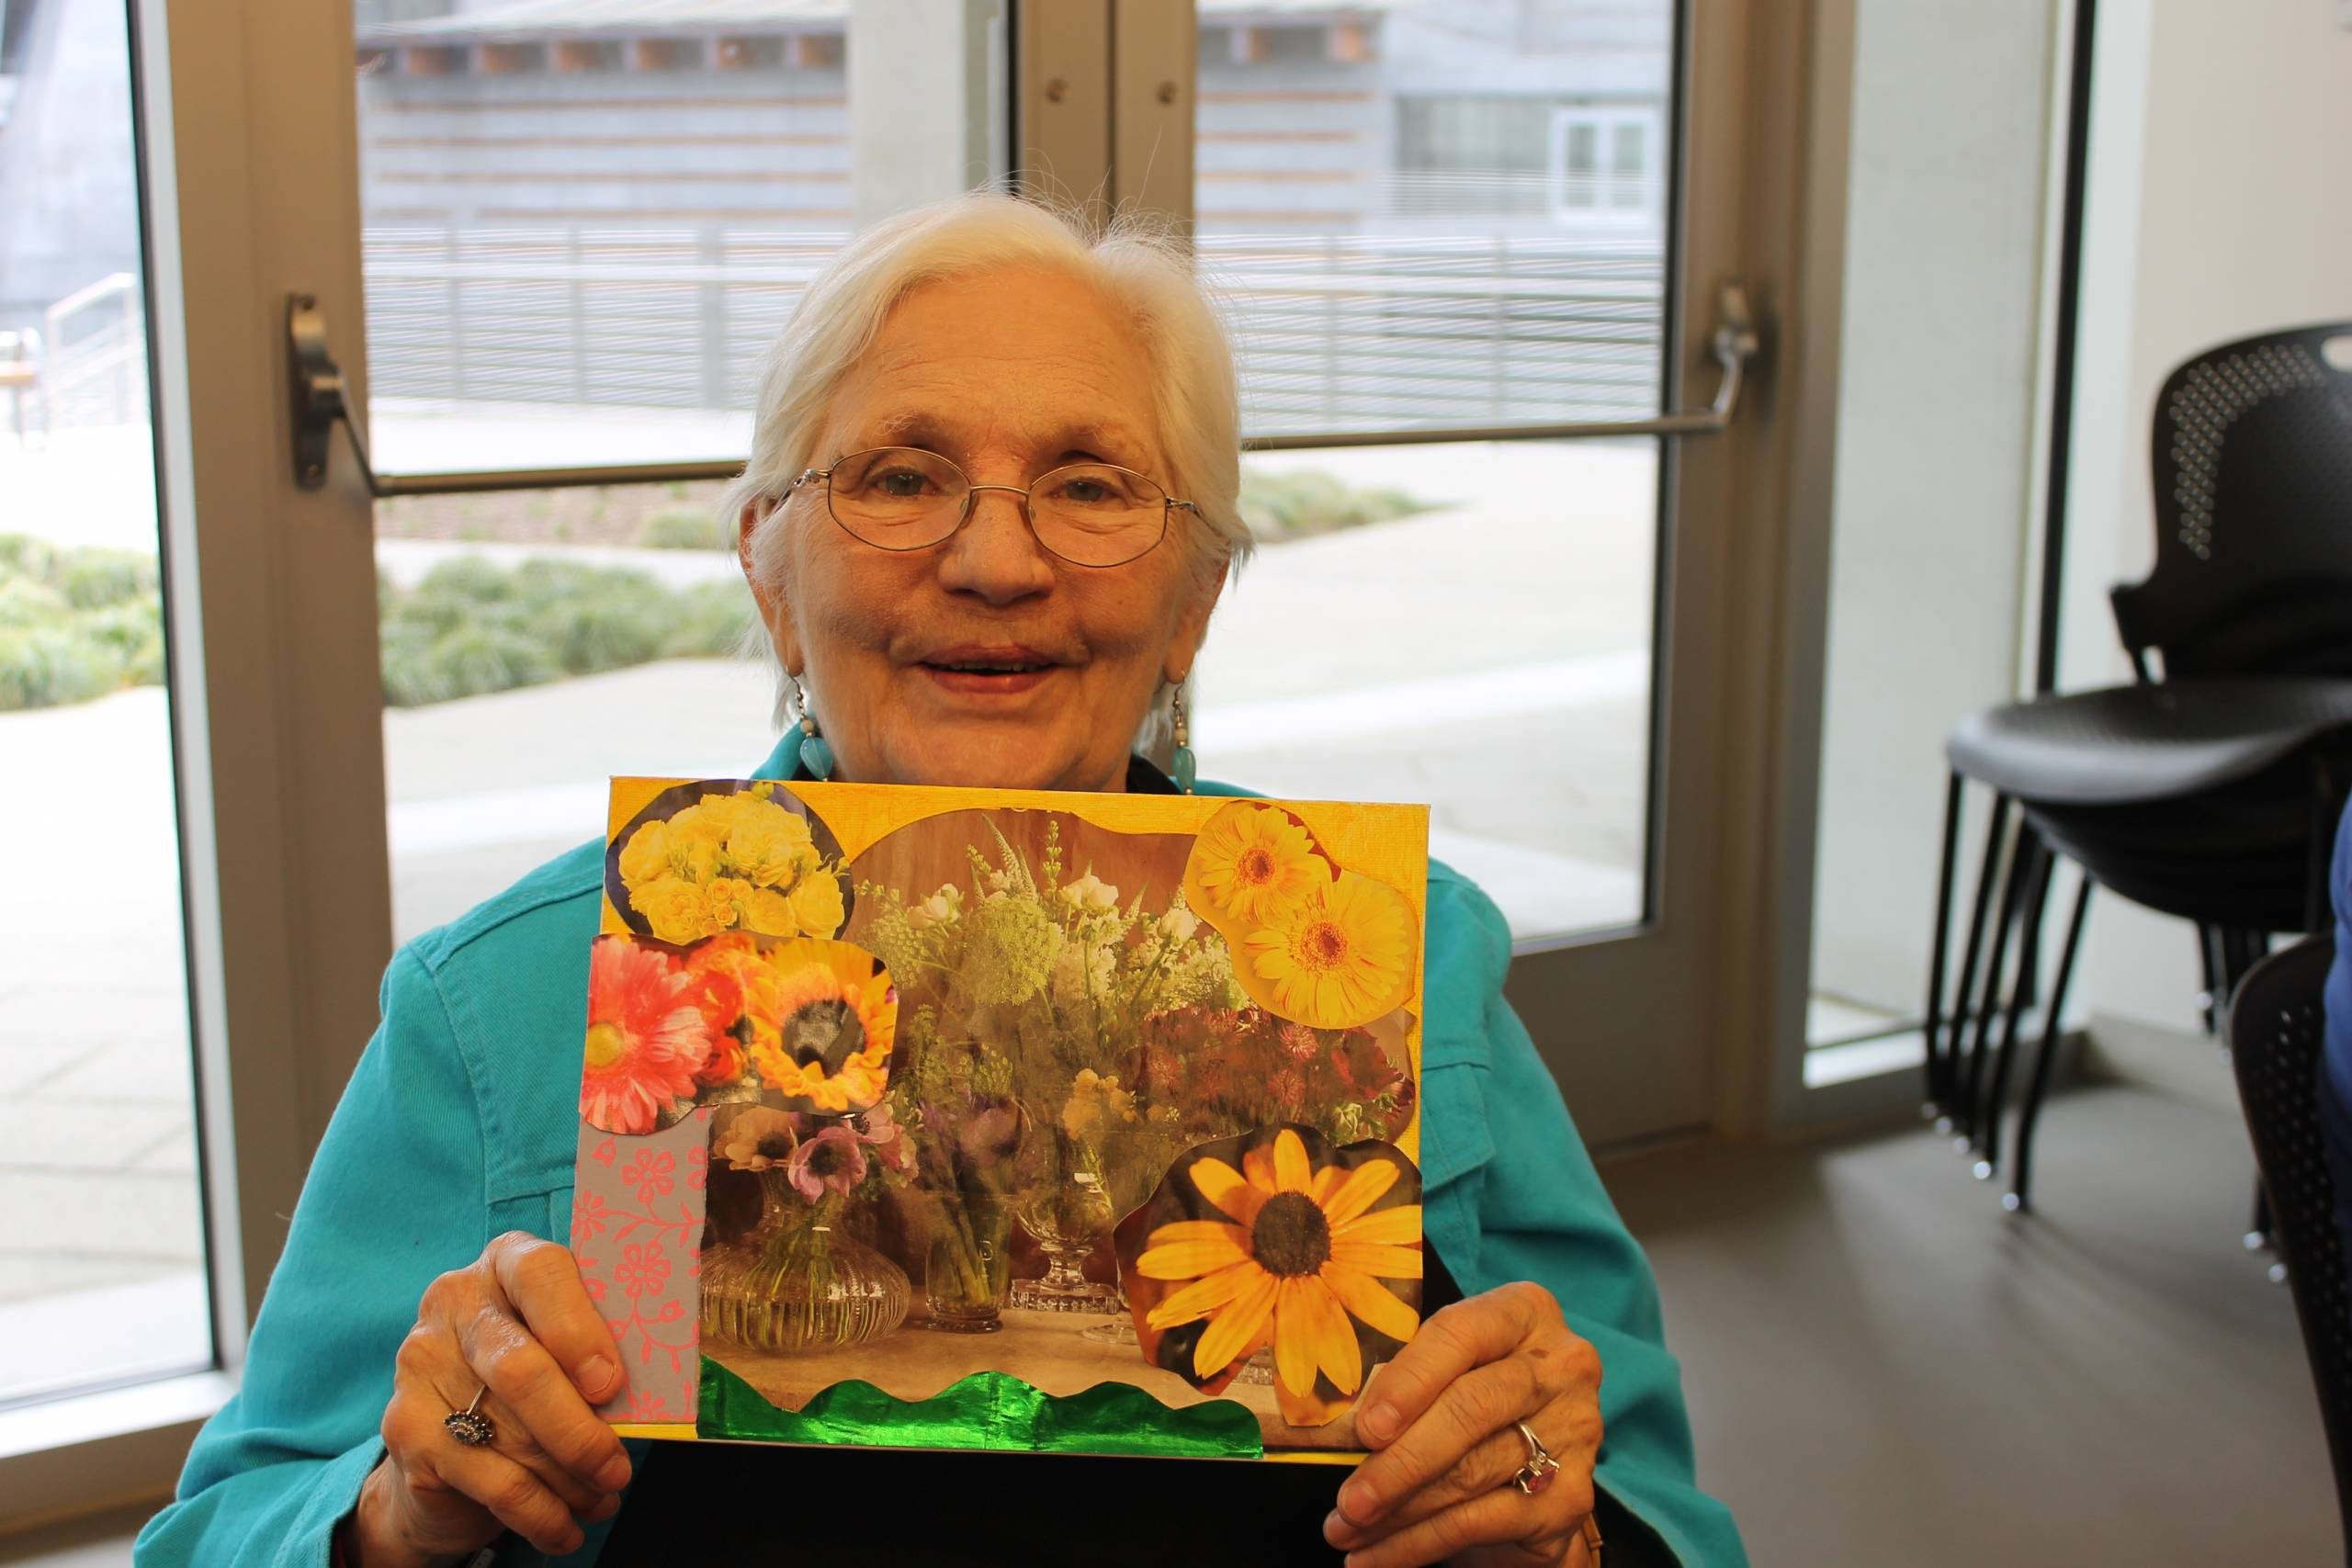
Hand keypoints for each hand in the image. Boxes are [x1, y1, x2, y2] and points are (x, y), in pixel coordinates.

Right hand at [346, 1232, 633, 1566]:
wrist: (444, 1439)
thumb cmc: (533, 1379)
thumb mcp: (566, 1347)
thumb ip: (600, 1349)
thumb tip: (654, 1397)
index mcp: (506, 1264)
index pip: (541, 1273)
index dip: (579, 1329)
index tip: (611, 1383)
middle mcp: (455, 1304)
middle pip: (520, 1368)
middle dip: (579, 1430)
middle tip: (616, 1469)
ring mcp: (422, 1364)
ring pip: (509, 1433)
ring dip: (568, 1480)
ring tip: (602, 1500)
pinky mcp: (407, 1428)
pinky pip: (489, 1481)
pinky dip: (539, 1514)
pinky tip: (565, 1530)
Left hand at [1322, 1282, 1601, 1567]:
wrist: (1535, 1458)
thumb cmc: (1470, 1396)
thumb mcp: (1445, 1367)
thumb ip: (1406, 1379)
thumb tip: (1343, 1429)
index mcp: (1524, 1312)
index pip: (1461, 1334)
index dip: (1409, 1381)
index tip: (1366, 1429)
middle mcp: (1562, 1365)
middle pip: (1471, 1410)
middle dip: (1400, 1462)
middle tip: (1349, 1500)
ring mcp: (1574, 1430)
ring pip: (1471, 1474)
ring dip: (1398, 1511)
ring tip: (1345, 1531)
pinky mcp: (1570, 1495)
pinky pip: (1481, 1523)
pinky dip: (1420, 1544)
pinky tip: (1377, 1557)